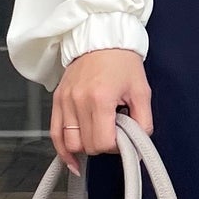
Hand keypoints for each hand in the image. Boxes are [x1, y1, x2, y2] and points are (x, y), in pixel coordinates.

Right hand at [49, 47, 151, 173]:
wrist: (102, 37)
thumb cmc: (122, 61)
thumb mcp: (142, 91)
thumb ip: (143, 121)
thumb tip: (139, 144)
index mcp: (100, 98)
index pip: (103, 142)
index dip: (116, 147)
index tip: (124, 138)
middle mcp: (78, 101)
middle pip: (87, 145)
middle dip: (102, 145)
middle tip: (113, 132)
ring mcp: (65, 101)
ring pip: (70, 143)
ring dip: (85, 146)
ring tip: (97, 136)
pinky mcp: (57, 100)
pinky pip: (54, 134)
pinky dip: (63, 150)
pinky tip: (71, 161)